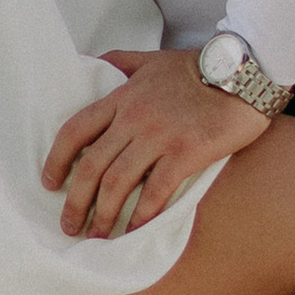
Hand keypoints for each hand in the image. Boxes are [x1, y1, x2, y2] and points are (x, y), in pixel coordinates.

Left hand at [43, 48, 271, 240]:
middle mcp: (134, 118)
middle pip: (92, 165)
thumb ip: (121, 63)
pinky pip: (155, 190)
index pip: (76, 130)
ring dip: (104, 214)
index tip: (49, 183)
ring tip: (97, 236)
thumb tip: (93, 63)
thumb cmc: (199, 68)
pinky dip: (141, 215)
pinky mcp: (186, 152)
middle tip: (70, 225)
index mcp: (122, 97)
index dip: (57, 160)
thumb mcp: (152, 58)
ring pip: (118, 182)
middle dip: (75, 201)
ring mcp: (159, 136)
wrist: (245, 73)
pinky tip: (134, 231)